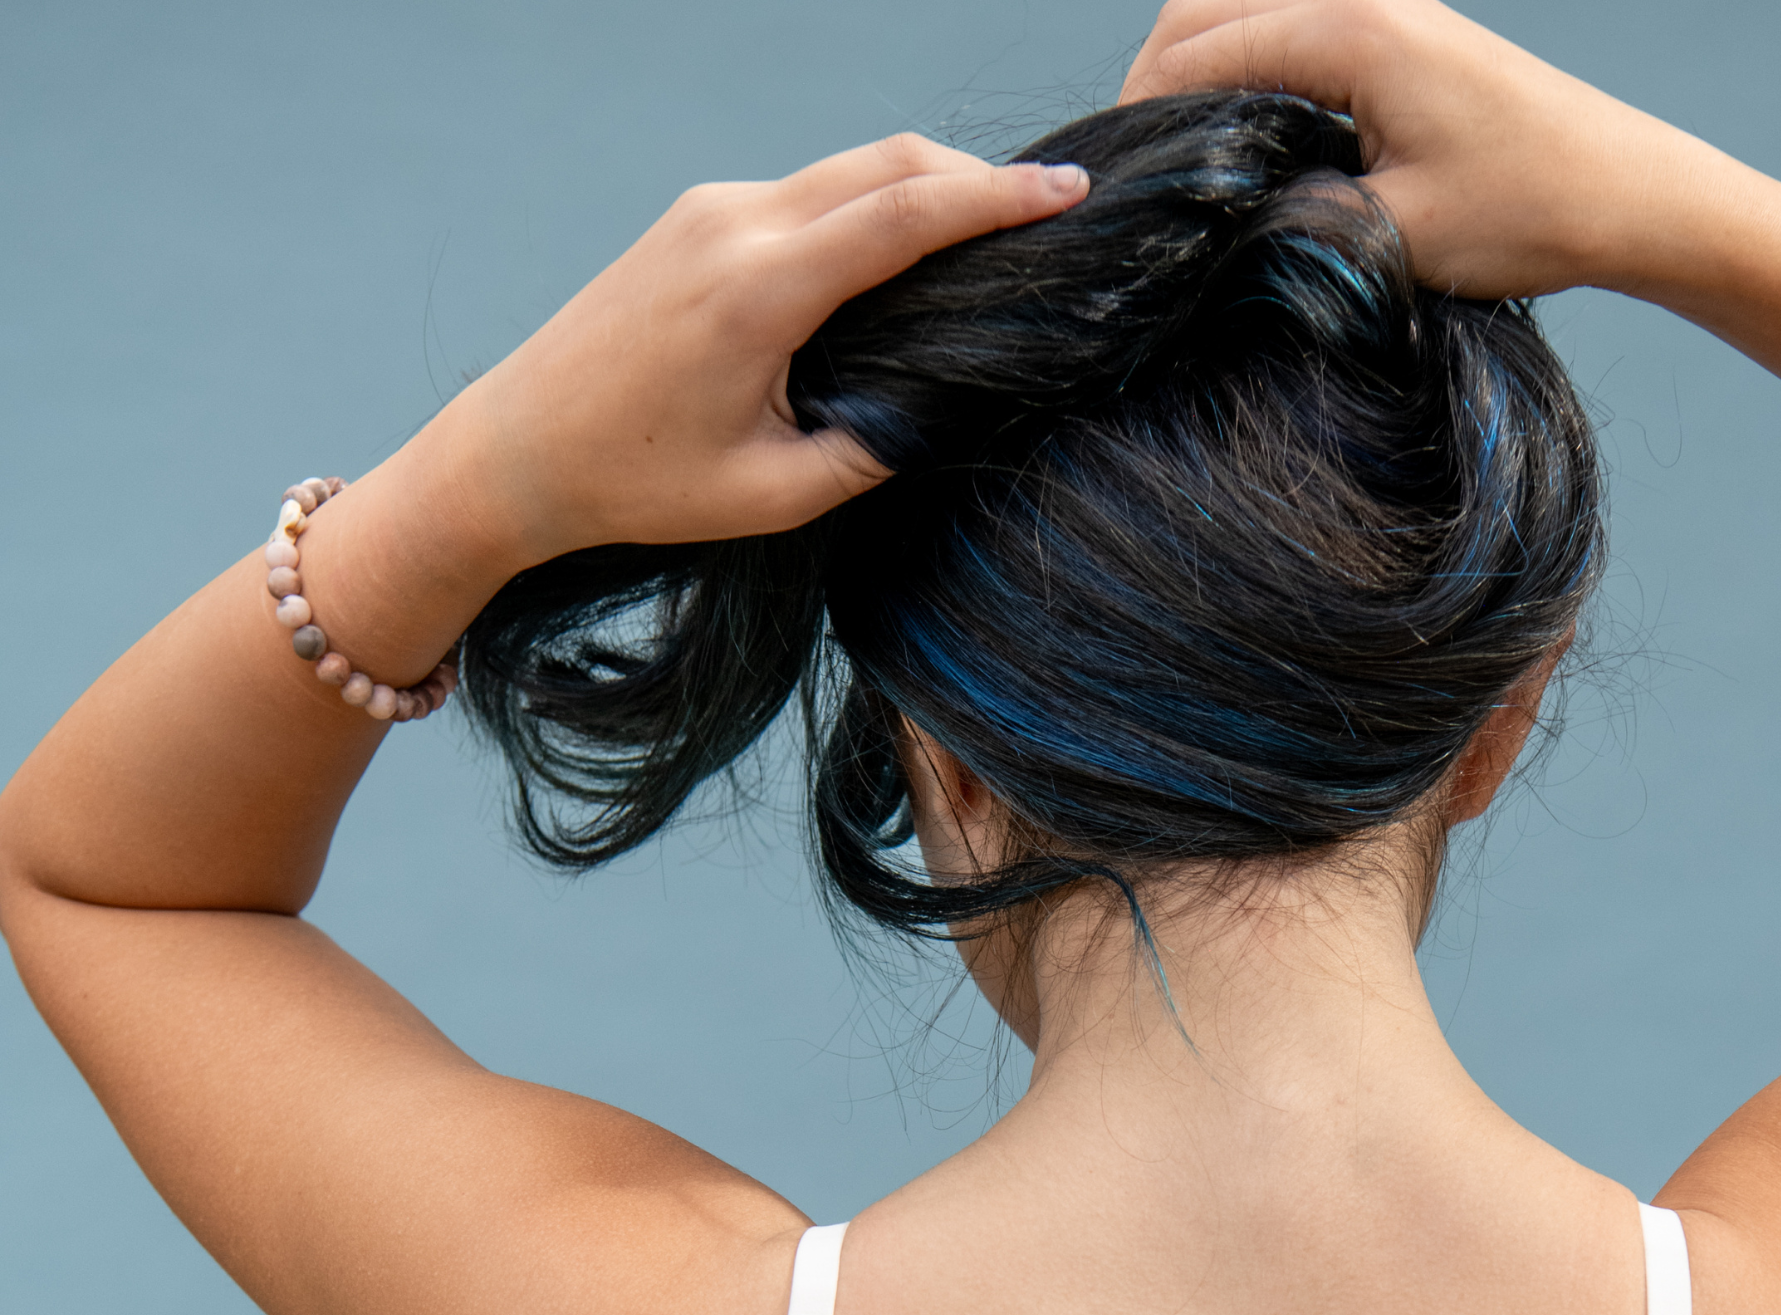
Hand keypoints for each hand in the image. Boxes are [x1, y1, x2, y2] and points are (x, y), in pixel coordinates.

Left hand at [445, 137, 1088, 566]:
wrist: (518, 447)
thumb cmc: (640, 482)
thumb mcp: (773, 494)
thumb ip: (868, 451)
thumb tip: (936, 410)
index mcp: (758, 288)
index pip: (905, 216)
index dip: (998, 202)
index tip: (1070, 194)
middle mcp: (735, 224)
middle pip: (886, 164)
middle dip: (976, 177)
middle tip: (1051, 207)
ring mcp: (711, 210)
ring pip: (848, 169)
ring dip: (924, 187)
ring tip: (989, 229)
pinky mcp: (697, 219)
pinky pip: (808, 192)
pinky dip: (871, 205)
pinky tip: (902, 249)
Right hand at [1120, 0, 1717, 299]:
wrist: (1624, 194)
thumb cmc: (1525, 213)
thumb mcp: (1390, 235)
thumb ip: (1290, 215)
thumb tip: (1212, 222)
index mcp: (1350, 31)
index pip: (1197, 51)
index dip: (1141, 117)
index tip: (1116, 191)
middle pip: (1202, 7)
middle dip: (1154, 82)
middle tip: (1140, 177)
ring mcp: (1378, 3)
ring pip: (1240, 6)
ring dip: (1197, 68)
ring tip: (1182, 159)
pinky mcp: (1397, 30)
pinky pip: (1286, 23)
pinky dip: (1245, 64)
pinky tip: (1241, 139)